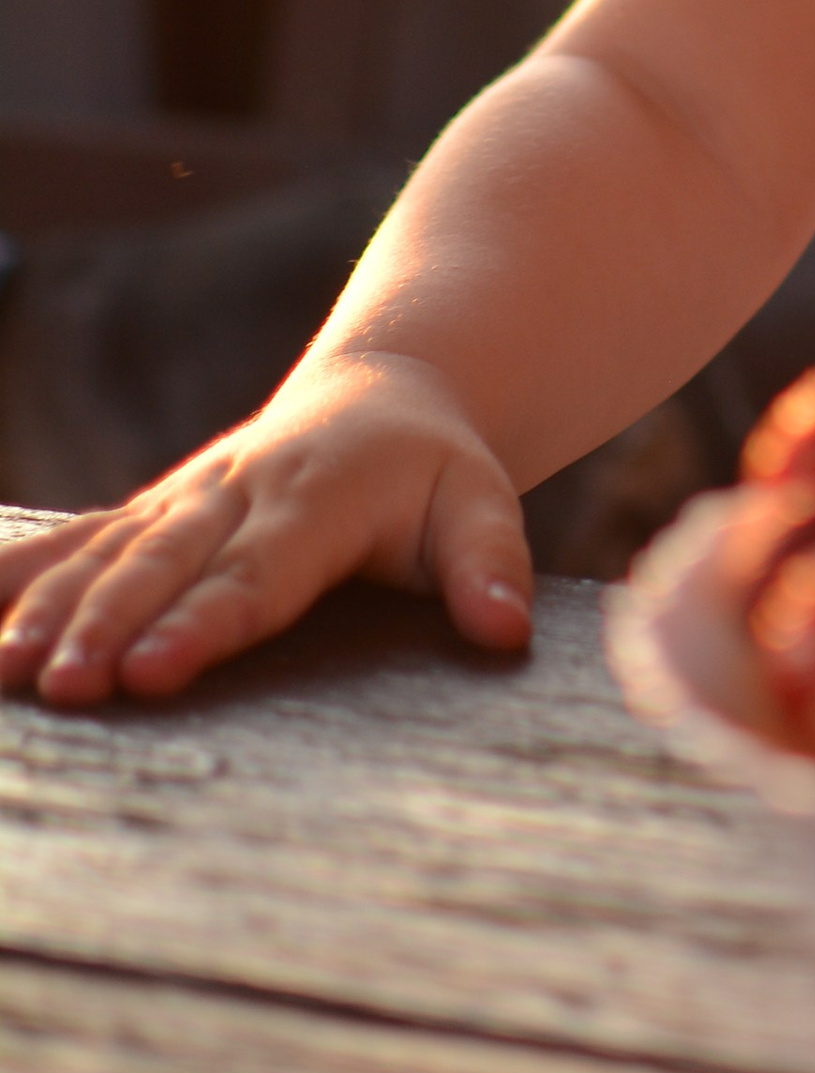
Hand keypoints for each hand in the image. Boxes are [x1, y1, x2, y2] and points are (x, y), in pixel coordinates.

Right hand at [0, 350, 531, 705]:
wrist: (385, 388)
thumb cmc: (435, 470)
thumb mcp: (481, 502)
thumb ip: (490, 564)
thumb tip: (506, 629)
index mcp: (315, 499)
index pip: (255, 575)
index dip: (203, 622)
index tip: (154, 670)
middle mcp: (234, 494)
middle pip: (164, 567)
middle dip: (108, 626)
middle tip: (62, 685)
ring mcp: (182, 500)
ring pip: (106, 554)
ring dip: (51, 608)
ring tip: (5, 668)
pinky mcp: (149, 511)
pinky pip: (71, 540)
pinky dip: (12, 573)